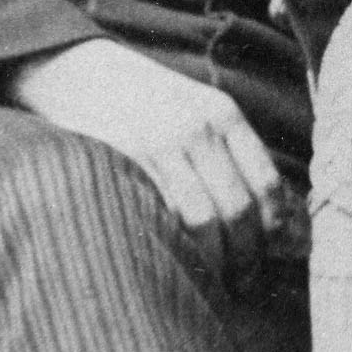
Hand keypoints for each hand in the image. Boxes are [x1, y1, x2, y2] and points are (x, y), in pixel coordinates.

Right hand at [8, 38, 286, 278]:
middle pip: (239, 208)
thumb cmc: (139, 101)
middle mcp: (198, 127)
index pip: (267, 183)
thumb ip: (230, 151)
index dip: (275, 229)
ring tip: (215, 282)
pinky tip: (179, 262)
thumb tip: (277, 216)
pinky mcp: (127, 160)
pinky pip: (165, 216)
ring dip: (215, 261)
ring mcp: (162, 143)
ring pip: (205, 219)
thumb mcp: (194, 109)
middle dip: (247, 256)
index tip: (272, 254)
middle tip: (244, 282)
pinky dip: (178, 247)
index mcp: (223, 114)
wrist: (73, 68)